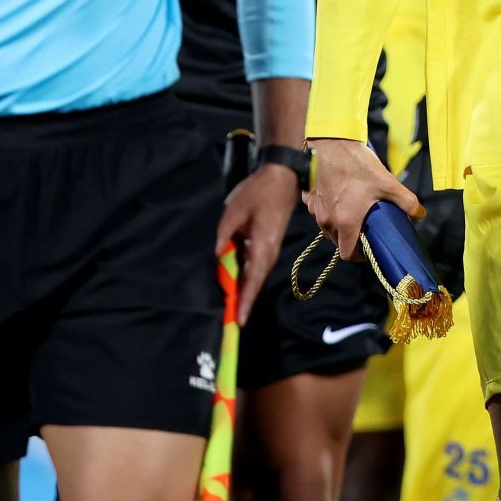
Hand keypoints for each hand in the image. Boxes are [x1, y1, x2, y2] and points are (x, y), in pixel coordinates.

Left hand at [217, 164, 299, 325]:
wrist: (282, 178)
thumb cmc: (258, 193)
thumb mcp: (235, 210)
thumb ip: (224, 234)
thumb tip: (218, 255)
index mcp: (262, 245)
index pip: (253, 279)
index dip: (245, 300)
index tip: (239, 320)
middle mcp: (270, 252)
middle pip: (256, 282)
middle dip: (244, 302)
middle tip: (231, 322)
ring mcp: (271, 249)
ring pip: (257, 276)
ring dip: (246, 291)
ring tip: (232, 308)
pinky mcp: (269, 244)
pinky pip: (257, 267)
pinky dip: (248, 279)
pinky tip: (237, 284)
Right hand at [303, 138, 422, 261]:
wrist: (332, 142)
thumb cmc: (358, 163)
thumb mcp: (388, 182)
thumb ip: (407, 201)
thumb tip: (420, 214)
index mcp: (346, 221)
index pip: (347, 254)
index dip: (359, 256)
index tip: (369, 247)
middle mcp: (327, 219)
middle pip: (338, 242)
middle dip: (352, 239)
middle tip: (365, 226)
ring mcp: (316, 209)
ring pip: (328, 228)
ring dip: (340, 225)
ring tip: (354, 210)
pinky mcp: (311, 198)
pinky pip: (319, 212)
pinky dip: (329, 210)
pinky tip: (340, 197)